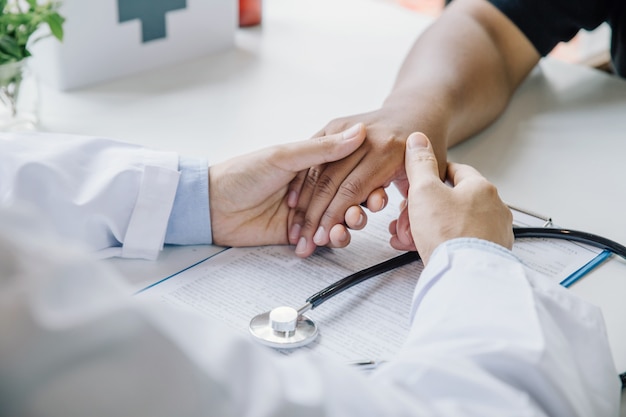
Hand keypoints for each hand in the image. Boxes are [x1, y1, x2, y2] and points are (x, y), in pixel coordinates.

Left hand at [209, 125, 368, 248]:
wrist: (213, 206)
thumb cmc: (243, 173)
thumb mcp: (284, 156)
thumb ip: (322, 150)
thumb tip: (358, 133)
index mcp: (310, 163)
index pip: (346, 171)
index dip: (365, 181)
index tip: (378, 187)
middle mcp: (311, 187)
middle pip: (347, 198)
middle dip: (359, 205)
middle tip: (366, 209)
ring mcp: (306, 211)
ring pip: (338, 219)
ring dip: (348, 224)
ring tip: (347, 226)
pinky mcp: (298, 233)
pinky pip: (322, 238)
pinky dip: (332, 239)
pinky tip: (333, 238)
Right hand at [286, 107, 448, 257]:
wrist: (417, 109)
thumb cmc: (424, 149)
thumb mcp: (429, 178)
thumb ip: (414, 209)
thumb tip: (402, 235)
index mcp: (389, 152)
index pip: (353, 189)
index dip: (335, 216)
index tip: (323, 238)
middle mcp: (366, 138)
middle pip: (331, 182)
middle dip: (315, 215)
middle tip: (304, 239)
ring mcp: (349, 128)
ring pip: (318, 170)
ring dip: (304, 202)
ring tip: (295, 227)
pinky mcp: (336, 124)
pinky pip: (313, 155)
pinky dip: (302, 180)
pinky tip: (293, 202)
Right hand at [391, 132, 512, 263]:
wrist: (465, 276)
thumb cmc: (449, 234)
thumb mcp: (424, 190)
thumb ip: (420, 164)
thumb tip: (418, 141)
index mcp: (481, 187)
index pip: (456, 171)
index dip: (434, 174)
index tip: (423, 180)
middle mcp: (493, 208)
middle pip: (454, 201)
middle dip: (427, 208)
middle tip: (410, 215)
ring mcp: (494, 233)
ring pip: (456, 224)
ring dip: (432, 227)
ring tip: (411, 236)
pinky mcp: (489, 254)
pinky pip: (462, 243)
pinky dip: (444, 244)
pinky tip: (427, 250)